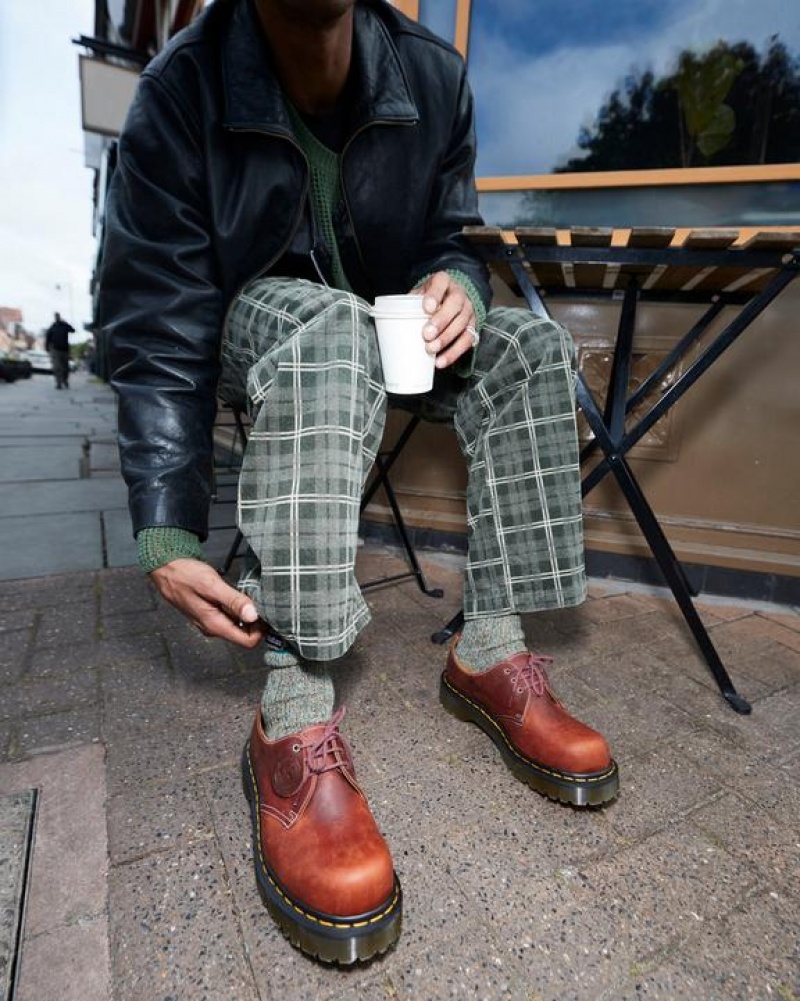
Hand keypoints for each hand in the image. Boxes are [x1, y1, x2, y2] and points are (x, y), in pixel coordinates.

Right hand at [150, 558, 267, 648]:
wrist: (166, 568)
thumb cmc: (186, 575)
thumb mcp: (211, 586)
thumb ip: (233, 601)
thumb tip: (253, 616)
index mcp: (215, 625)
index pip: (248, 642)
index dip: (261, 629)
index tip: (266, 611)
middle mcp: (214, 628)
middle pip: (246, 634)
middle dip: (257, 621)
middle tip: (262, 600)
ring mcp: (212, 621)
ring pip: (239, 625)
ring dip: (248, 613)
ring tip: (251, 595)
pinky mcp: (211, 613)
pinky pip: (231, 617)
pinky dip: (240, 608)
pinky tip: (240, 594)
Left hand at [413, 272, 476, 369]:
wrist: (447, 302)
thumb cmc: (427, 301)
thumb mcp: (417, 295)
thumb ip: (409, 304)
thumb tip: (392, 321)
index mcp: (444, 282)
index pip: (441, 282)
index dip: (435, 294)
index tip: (426, 308)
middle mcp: (459, 294)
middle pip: (455, 305)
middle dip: (441, 321)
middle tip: (426, 335)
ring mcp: (468, 311)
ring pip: (462, 324)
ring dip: (446, 339)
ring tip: (431, 349)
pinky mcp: (472, 328)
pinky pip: (466, 341)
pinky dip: (453, 353)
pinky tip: (440, 361)